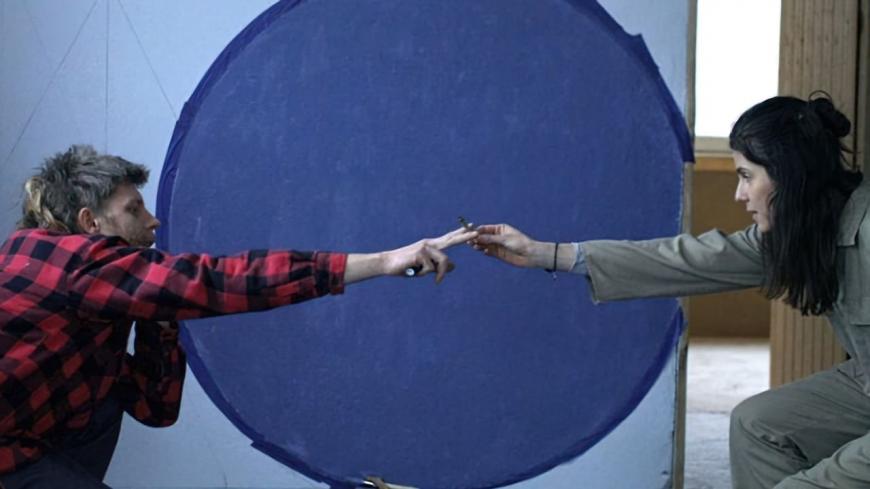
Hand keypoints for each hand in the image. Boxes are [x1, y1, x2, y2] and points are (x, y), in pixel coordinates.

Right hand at [344, 227, 477, 283]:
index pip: (449, 238)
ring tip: (429, 278)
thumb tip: (454, 266)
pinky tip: (413, 271)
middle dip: (465, 237)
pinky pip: (430, 269)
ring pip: (443, 262)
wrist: (387, 263)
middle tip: (477, 232)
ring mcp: (425, 247)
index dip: (460, 233)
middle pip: (451, 240)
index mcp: (431, 245)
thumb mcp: (425, 268)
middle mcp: (429, 243)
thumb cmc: (406, 266)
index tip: (471, 227)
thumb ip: (439, 266)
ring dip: (438, 274)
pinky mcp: (420, 253)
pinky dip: (423, 274)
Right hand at [472, 224, 549, 268]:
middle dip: (476, 238)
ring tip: (474, 246)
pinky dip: (486, 251)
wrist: (530, 255)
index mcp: (500, 229)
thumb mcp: (504, 239)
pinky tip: (484, 251)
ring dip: (479, 245)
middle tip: (468, 241)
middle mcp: (497, 236)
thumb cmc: (520, 243)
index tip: (469, 232)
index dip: (476, 230)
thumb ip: (490, 239)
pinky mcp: (498, 254)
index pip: (485, 229)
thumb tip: (477, 237)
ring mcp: (497, 245)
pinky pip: (489, 252)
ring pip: (485, 245)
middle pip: (483, 237)